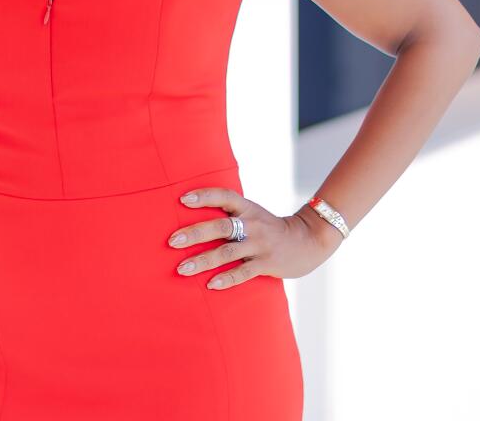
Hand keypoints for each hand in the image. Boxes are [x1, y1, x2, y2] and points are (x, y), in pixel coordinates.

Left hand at [168, 187, 343, 289]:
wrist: (307, 241)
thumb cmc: (269, 228)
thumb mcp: (253, 213)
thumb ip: (230, 213)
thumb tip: (195, 216)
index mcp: (247, 208)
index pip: (224, 196)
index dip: (204, 196)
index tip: (182, 199)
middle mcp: (252, 224)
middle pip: (220, 226)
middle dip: (194, 233)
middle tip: (172, 241)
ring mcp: (260, 244)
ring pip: (227, 252)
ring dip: (202, 260)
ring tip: (181, 268)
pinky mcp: (266, 263)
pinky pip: (243, 272)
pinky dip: (226, 278)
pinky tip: (210, 284)